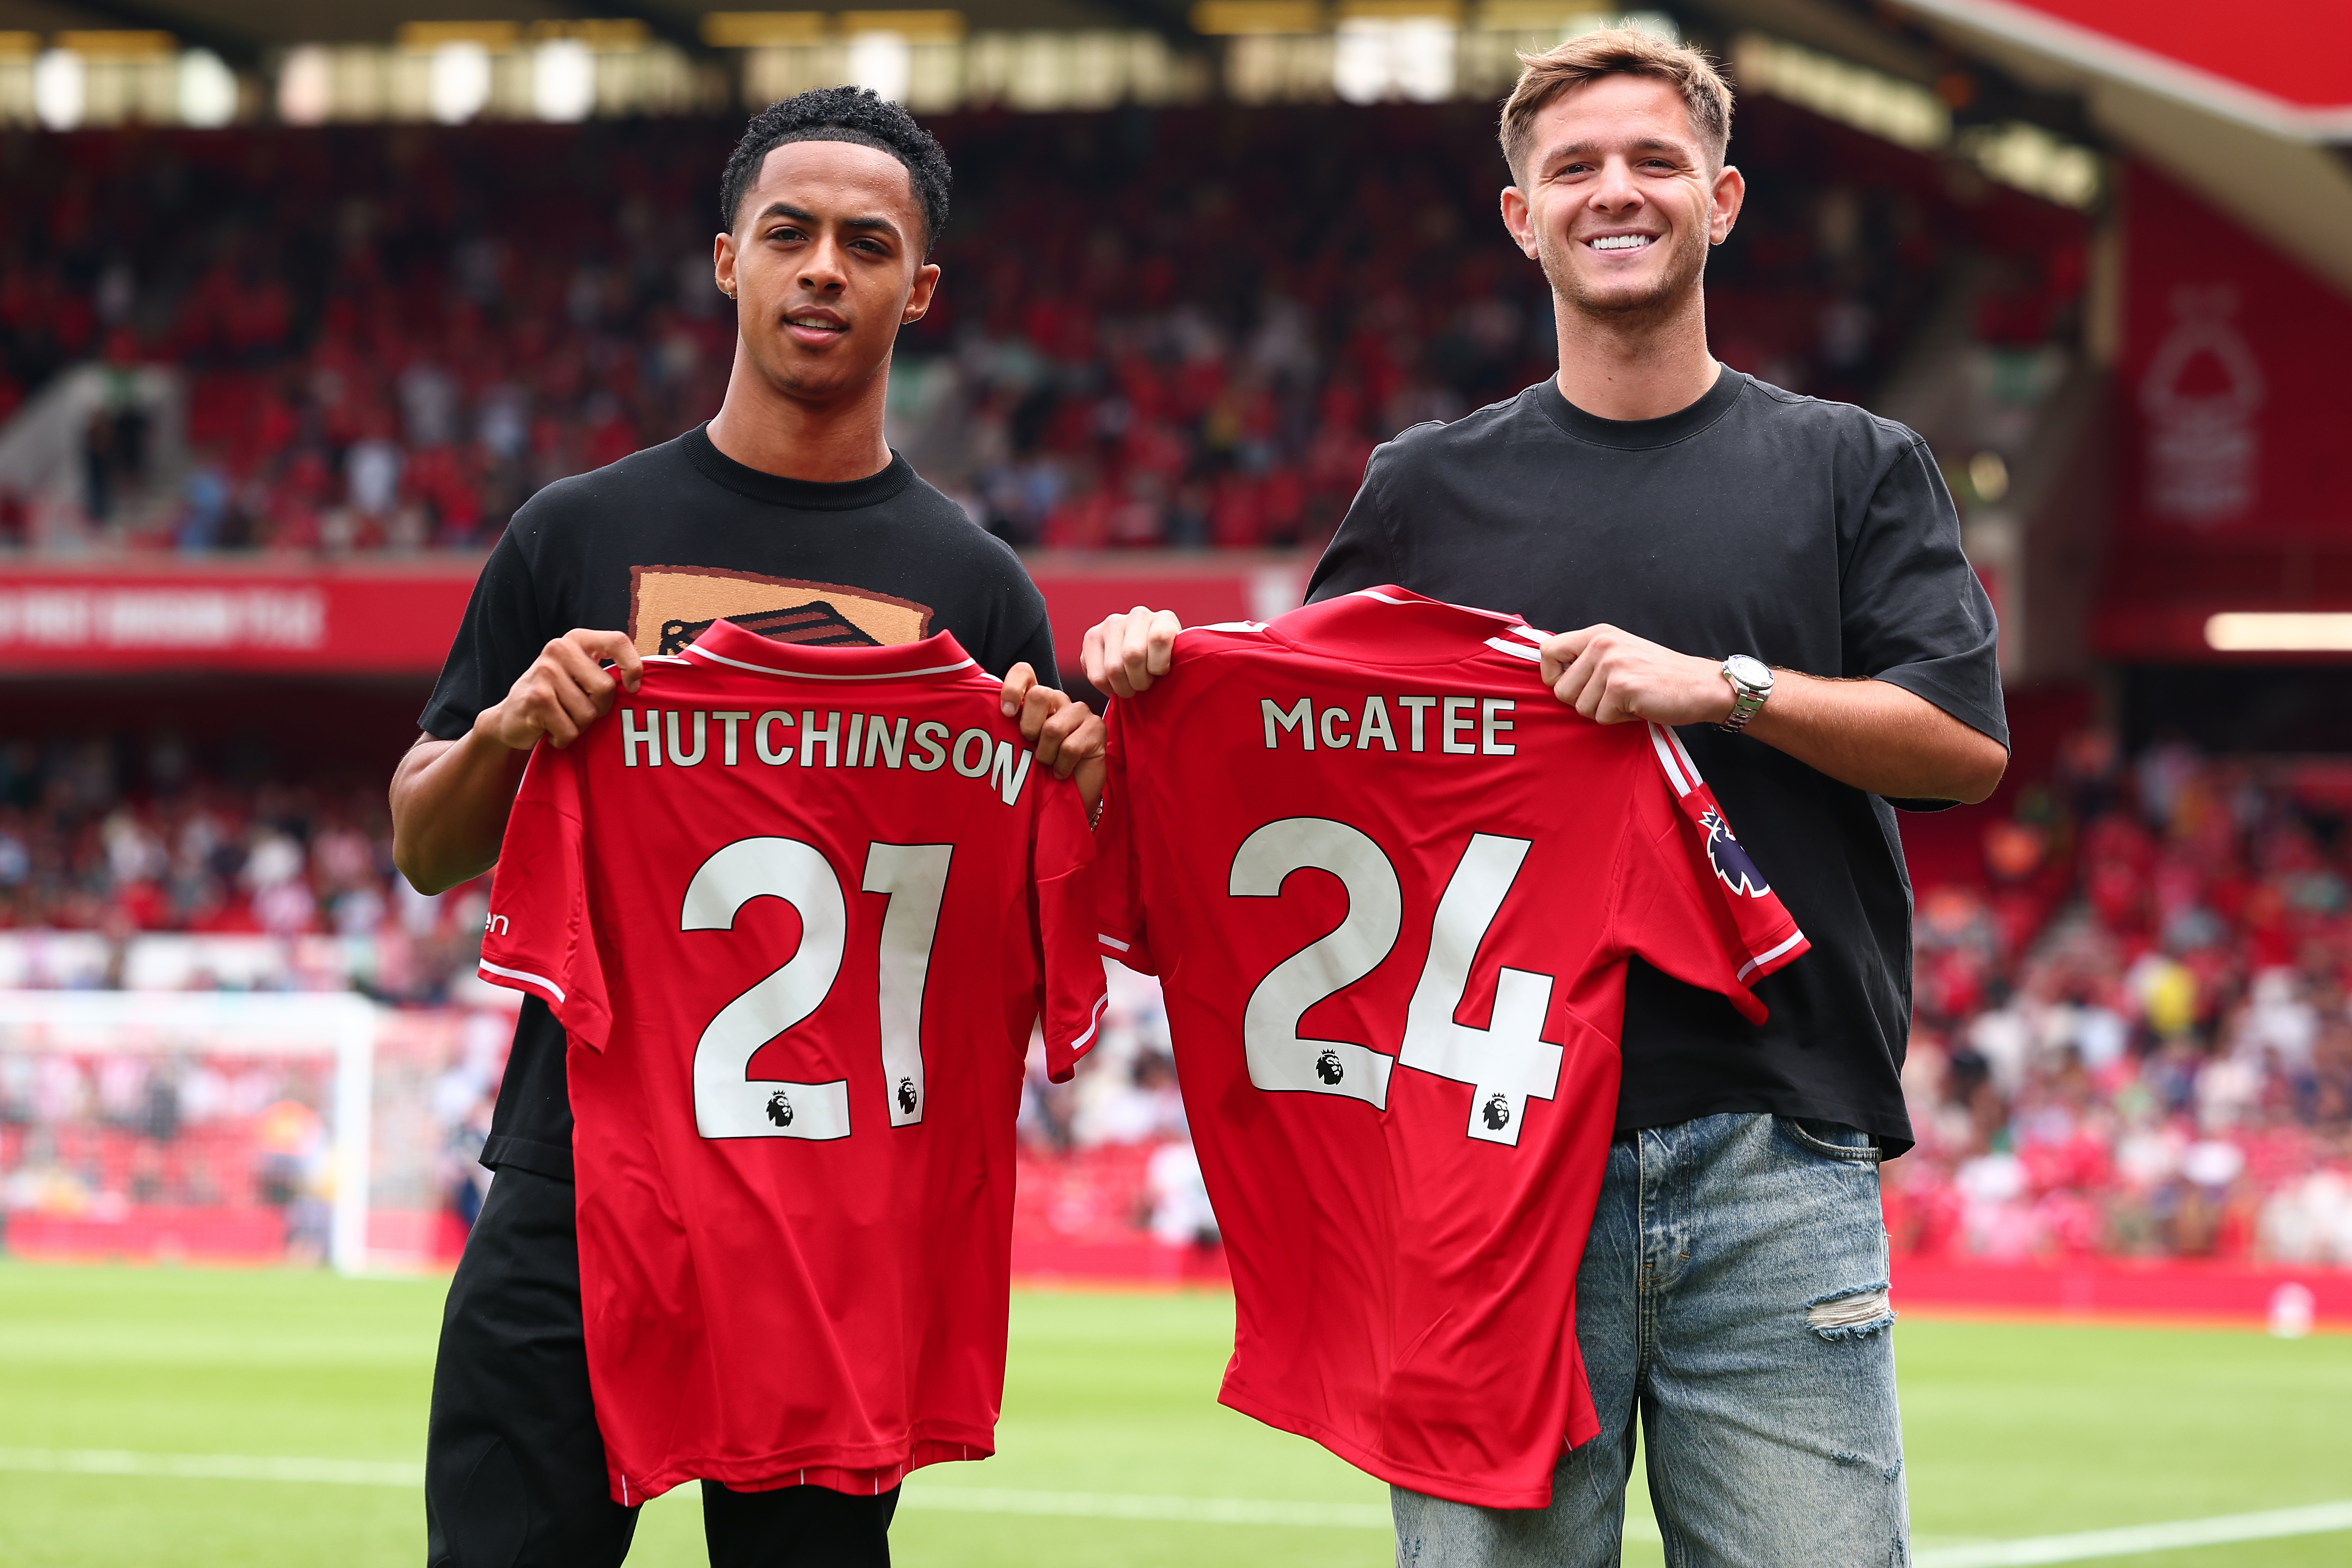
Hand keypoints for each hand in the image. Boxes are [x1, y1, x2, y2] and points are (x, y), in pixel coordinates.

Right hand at [475, 629, 643, 749]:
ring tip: (562, 719)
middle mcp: (559, 649)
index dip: (632, 667)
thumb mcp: (580, 674)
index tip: (633, 688)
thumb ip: (605, 671)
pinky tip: (551, 731)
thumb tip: (643, 683)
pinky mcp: (536, 699)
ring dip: (579, 727)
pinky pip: (570, 730)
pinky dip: (564, 739)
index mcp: (577, 640)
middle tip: (579, 710)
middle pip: (605, 688)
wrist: (510, 718)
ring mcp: (544, 672)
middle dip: (599, 709)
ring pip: (588, 714)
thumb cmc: (555, 697)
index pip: (618, 641)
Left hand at [1002, 663, 1106, 810]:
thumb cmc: (1039, 770)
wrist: (1068, 796)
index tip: (1006, 713)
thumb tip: (981, 712)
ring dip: (1046, 755)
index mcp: (1036, 698)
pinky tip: (1062, 771)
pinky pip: (1070, 747)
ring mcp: (1080, 711)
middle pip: (1039, 695)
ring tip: (1048, 763)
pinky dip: (1061, 766)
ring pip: (1053, 728)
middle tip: (1032, 746)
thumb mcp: (1016, 746)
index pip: (1024, 673)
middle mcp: (1058, 700)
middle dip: (1029, 729)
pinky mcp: (1097, 727)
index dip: (1012, 687)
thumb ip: (1005, 727)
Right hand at [1082, 606, 1182, 697]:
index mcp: (1164, 618)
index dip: (1159, 665)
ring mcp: (1111, 623)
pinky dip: (1107, 688)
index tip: (1161, 674)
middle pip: (1132, 655)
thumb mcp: (1177, 662)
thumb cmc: (1163, 666)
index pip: (1159, 638)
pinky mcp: (1091, 637)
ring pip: (1113, 668)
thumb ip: (1179, 662)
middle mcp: (1137, 615)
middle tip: (1144, 686)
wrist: (1141, 660)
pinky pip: (1097, 676)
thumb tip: (1177, 674)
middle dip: (1139, 681)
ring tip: (1130, 686)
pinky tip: (1115, 684)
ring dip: (1123, 687)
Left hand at [1537, 624, 1734, 726]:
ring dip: (1604, 712)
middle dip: (1584, 702)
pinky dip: (1619, 719)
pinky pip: (1601, 718)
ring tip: (1628, 699)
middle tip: (1613, 696)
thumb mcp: (1619, 652)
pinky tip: (1638, 706)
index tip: (1572, 685)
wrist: (1700, 685)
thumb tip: (1551, 677)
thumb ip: (1587, 659)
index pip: (1547, 650)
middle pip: (1560, 689)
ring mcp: (1611, 664)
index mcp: (1597, 634)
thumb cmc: (1659, 675)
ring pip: (1580, 707)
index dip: (1552, 675)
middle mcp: (1601, 644)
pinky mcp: (1621, 687)